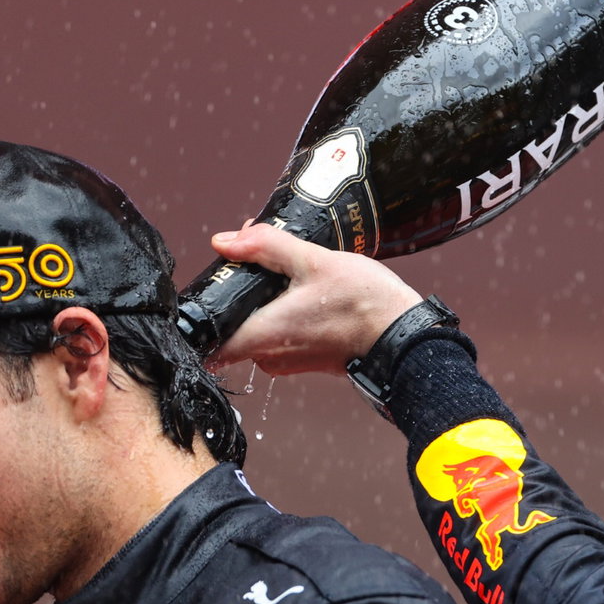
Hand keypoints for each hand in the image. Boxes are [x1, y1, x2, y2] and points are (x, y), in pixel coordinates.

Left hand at [205, 224, 423, 373]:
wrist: (404, 338)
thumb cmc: (365, 305)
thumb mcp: (314, 261)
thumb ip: (265, 247)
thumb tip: (225, 241)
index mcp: (263, 335)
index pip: (206, 343)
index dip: (199, 319)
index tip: (208, 294)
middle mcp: (270, 357)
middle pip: (233, 330)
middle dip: (240, 299)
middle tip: (259, 269)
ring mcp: (290, 363)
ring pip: (259, 332)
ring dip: (266, 305)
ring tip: (292, 278)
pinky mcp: (308, 361)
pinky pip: (282, 338)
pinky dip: (286, 316)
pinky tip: (308, 295)